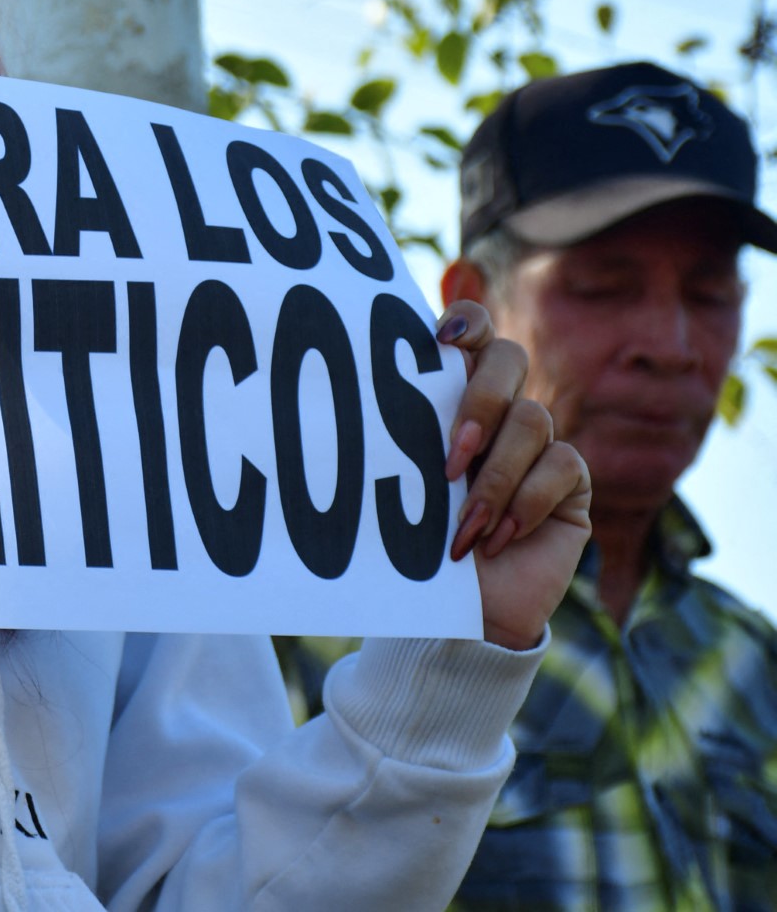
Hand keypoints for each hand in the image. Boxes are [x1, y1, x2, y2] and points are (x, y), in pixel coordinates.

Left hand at [436, 300, 591, 650]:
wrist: (460, 614)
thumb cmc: (418, 546)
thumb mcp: (402, 485)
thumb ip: (403, 437)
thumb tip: (366, 393)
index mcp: (452, 396)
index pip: (471, 332)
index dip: (466, 321)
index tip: (441, 340)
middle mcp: (499, 409)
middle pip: (509, 358)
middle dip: (481, 400)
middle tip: (451, 456)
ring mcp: (539, 442)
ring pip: (531, 419)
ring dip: (495, 476)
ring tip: (464, 526)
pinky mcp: (570, 481)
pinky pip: (561, 465)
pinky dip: (525, 503)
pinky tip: (497, 539)